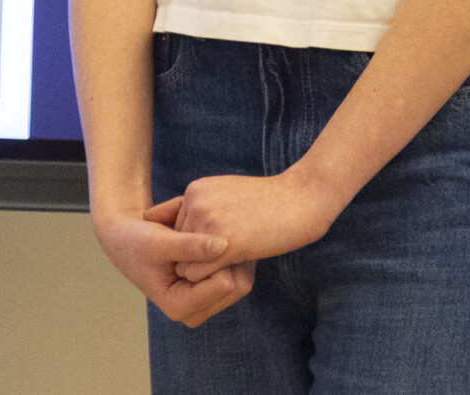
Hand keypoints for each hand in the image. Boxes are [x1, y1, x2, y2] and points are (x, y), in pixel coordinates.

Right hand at [92, 199, 251, 326]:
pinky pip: (239, 272)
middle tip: (217, 227)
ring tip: (216, 230)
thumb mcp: (159, 242)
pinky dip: (233, 253)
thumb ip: (189, 245)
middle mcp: (193, 311)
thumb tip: (224, 245)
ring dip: (234, 253)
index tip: (208, 231)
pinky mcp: (210, 290)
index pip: (224, 283)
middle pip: (238, 285)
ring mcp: (203, 302)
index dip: (221, 255)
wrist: (126, 237)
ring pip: (242, 279)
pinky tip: (219, 235)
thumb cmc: (137, 240)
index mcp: (178, 307)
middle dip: (231, 256)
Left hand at [170, 169, 343, 281]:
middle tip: (226, 256)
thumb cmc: (266, 200)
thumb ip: (201, 207)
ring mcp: (209, 223)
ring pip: (184, 263)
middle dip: (197, 258)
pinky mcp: (225, 244)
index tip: (219, 245)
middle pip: (177, 247)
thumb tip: (167, 226)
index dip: (196, 244)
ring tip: (230, 262)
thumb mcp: (226, 192)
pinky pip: (197, 274)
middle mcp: (196, 204)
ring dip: (204, 270)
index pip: (176, 230)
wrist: (301, 199)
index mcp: (195, 190)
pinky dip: (211, 279)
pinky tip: (236, 267)